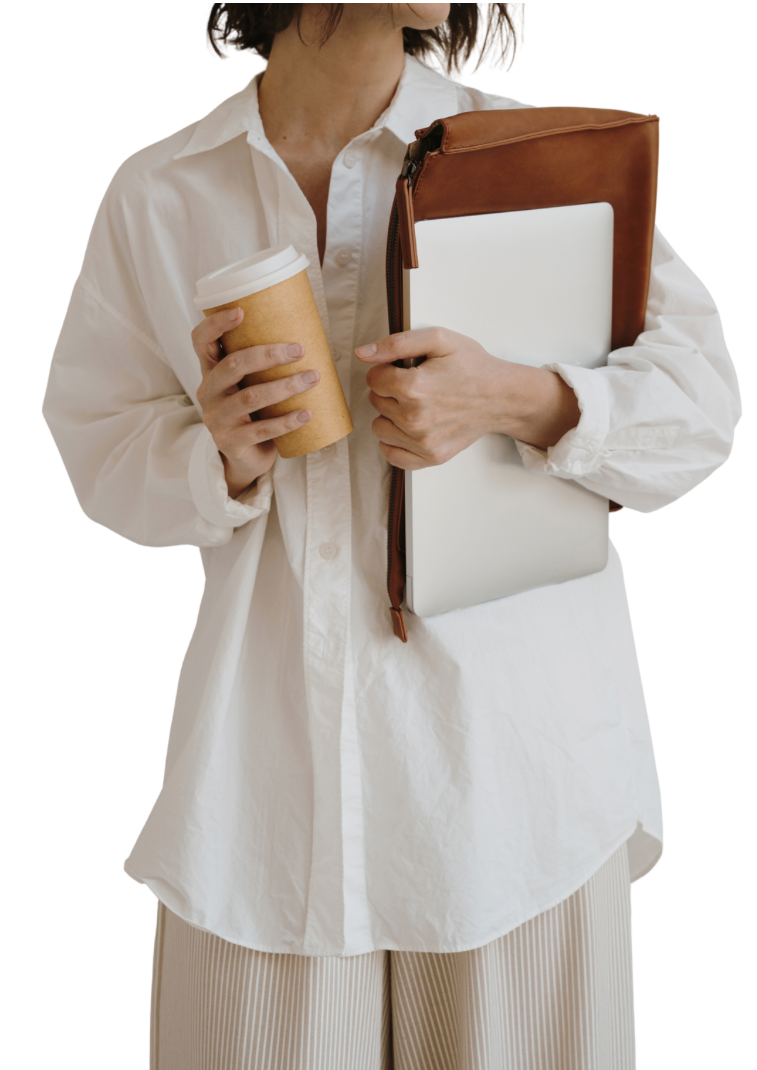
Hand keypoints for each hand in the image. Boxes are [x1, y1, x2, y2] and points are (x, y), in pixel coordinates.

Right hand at [192, 308, 320, 497]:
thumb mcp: (248, 385)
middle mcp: (208, 392)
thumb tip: (305, 333)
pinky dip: (287, 421)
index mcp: (210, 372)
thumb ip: (260, 365)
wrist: (245, 459)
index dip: (216, 324)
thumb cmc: (253, 413)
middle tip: (299, 350)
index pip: (201, 341)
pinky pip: (262, 429)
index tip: (241, 311)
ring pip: (251, 397)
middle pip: (233, 365)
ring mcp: (218, 418)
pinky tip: (306, 413)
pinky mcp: (231, 442)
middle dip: (268, 355)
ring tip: (313, 378)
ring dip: (285, 386)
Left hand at [355, 327, 581, 467]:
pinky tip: (409, 429)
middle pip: (376, 402)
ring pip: (379, 428)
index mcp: (414, 388)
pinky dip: (395, 443)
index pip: (373, 379)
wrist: (501, 397)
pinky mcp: (430, 457)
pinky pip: (392, 455)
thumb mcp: (439, 340)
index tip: (406, 369)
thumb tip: (363, 353)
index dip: (387, 369)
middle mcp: (415, 419)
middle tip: (417, 386)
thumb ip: (396, 343)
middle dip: (390, 391)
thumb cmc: (472, 367)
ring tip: (414, 406)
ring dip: (390, 416)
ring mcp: (422, 442)